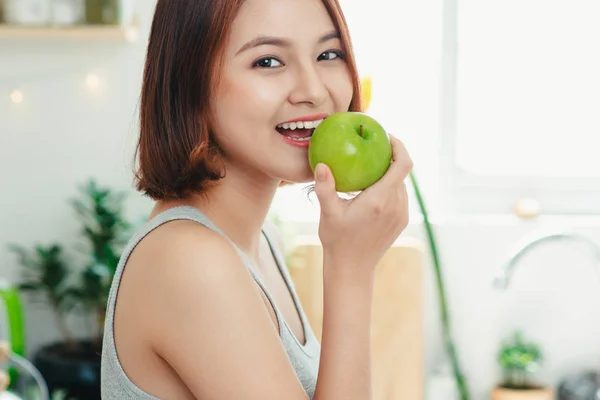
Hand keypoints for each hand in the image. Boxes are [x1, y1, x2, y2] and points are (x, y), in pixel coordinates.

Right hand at [313, 135, 412, 279]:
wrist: (352, 269)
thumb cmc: (337, 241)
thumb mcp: (328, 213)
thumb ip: (325, 188)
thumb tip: (321, 164)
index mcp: (380, 200)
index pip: (402, 166)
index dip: (400, 147)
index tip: (387, 137)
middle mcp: (396, 206)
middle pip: (401, 172)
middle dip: (390, 157)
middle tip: (372, 148)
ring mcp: (401, 215)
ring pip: (401, 184)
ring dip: (390, 173)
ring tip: (371, 167)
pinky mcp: (401, 222)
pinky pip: (400, 196)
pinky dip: (390, 187)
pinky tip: (372, 188)